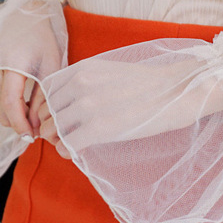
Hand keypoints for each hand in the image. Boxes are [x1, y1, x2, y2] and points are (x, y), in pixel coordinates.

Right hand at [0, 0, 64, 140]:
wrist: (27, 15)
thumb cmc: (44, 39)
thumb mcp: (52, 67)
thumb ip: (44, 96)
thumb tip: (36, 124)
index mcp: (12, 62)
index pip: (11, 101)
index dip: (20, 123)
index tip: (30, 136)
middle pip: (1, 107)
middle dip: (17, 123)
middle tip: (36, 131)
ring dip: (13, 114)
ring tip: (33, 117)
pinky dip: (7, 105)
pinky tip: (24, 104)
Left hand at [35, 55, 222, 154]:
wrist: (176, 91)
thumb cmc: (148, 85)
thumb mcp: (110, 72)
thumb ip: (87, 82)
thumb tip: (71, 103)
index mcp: (82, 69)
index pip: (46, 90)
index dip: (46, 108)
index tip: (54, 119)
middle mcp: (80, 84)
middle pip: (46, 110)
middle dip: (48, 126)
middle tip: (58, 136)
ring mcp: (88, 106)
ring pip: (53, 128)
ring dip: (55, 140)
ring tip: (67, 145)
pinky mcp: (99, 128)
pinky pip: (68, 143)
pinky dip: (66, 151)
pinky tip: (74, 152)